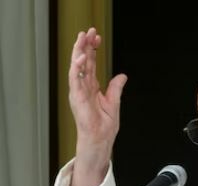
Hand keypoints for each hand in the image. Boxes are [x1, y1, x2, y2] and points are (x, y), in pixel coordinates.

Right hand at [68, 27, 126, 185]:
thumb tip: (122, 76)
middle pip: (82, 62)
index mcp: (91, 88)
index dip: (92, 49)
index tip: (96, 37)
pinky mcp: (77, 99)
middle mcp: (83, 88)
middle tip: (88, 31)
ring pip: (76, 67)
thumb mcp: (114, 103)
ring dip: (78, 52)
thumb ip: (115, 88)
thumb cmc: (103, 127)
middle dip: (84, 45)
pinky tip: (81, 57)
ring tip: (82, 38)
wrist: (100, 142)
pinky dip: (77, 68)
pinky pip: (75, 80)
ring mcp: (79, 92)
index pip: (90, 64)